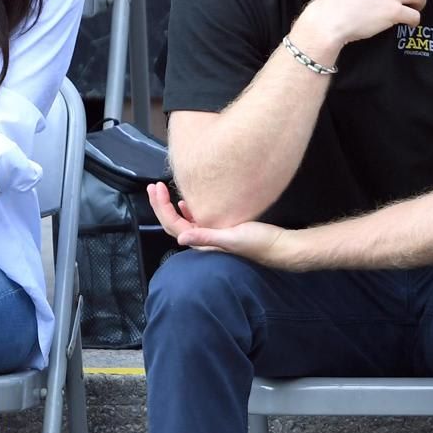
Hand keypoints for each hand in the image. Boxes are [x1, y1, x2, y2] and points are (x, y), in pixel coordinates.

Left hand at [147, 182, 296, 267]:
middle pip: (173, 223)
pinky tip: (186, 202)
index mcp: (202, 243)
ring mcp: (211, 235)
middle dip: (160, 205)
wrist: (279, 246)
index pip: (173, 225)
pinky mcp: (221, 229)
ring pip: (183, 221)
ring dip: (171, 206)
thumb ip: (207, 237)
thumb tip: (181, 238)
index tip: (157, 188)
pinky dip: (188, 210)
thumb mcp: (232, 238)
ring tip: (162, 191)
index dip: (161, 207)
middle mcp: (203, 240)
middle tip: (153, 186)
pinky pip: (197, 220)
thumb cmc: (258, 243)